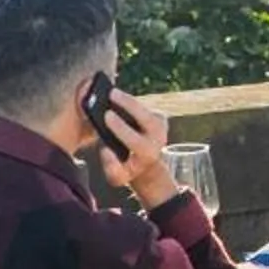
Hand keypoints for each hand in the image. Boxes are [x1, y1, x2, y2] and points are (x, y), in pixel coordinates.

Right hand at [94, 88, 174, 206]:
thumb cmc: (128, 170)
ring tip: (112, 92)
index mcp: (147, 154)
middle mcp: (158, 139)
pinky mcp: (161, 118)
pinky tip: (118, 97)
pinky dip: (131, 102)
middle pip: (145, 117)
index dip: (120, 127)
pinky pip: (145, 107)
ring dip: (129, 99)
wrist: (146, 165)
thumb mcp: (117, 177)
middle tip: (111, 94)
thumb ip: (110, 166)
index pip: (134, 139)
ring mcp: (162, 127)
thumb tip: (105, 149)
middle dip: (128, 104)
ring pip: (146, 109)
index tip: (106, 115)